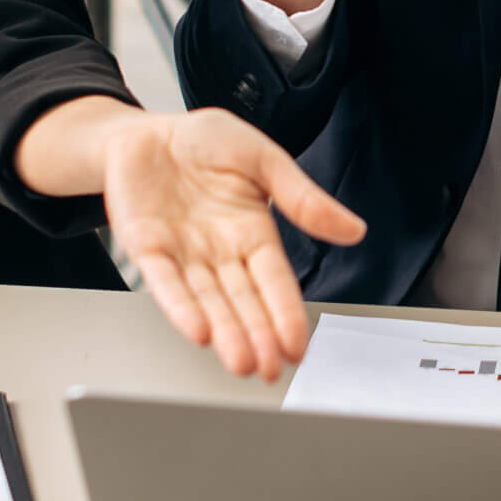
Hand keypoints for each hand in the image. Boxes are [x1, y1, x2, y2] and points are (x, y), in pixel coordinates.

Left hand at [19, 99, 366, 380]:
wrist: (148, 131)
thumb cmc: (206, 141)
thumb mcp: (264, 159)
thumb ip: (303, 198)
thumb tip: (354, 229)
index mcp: (252, 232)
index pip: (275, 279)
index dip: (286, 312)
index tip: (298, 345)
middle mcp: (220, 252)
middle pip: (243, 300)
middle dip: (258, 336)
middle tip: (271, 369)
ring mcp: (183, 254)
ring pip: (207, 301)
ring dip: (225, 333)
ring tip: (242, 362)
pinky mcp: (147, 249)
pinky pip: (165, 282)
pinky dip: (180, 307)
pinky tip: (198, 330)